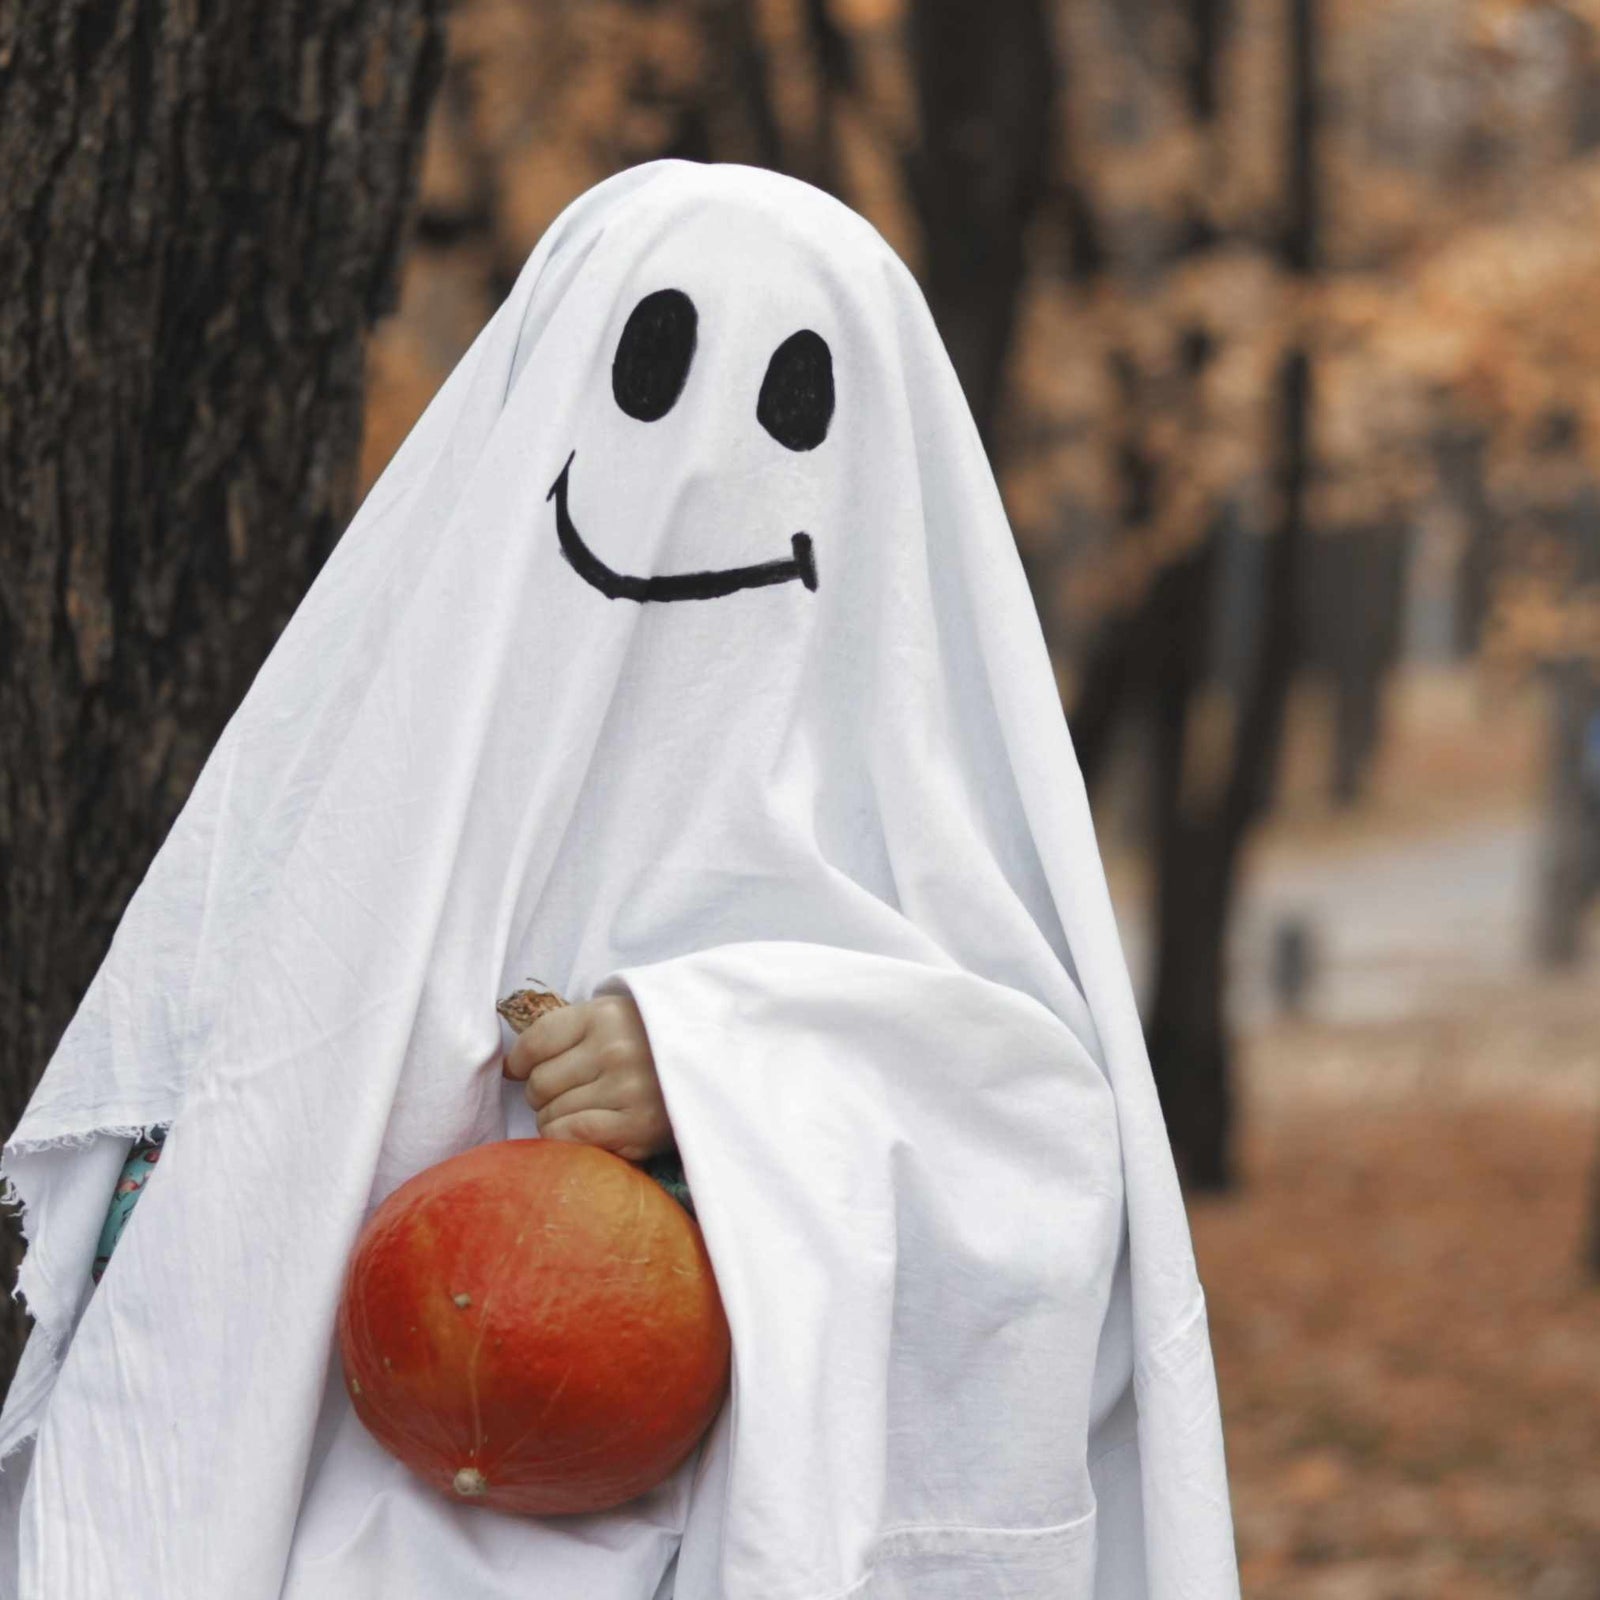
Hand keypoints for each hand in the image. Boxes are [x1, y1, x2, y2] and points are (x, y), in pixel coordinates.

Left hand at [502, 994, 674, 1163]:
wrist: (710, 1068)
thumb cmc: (648, 1044)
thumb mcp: (613, 1018)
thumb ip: (566, 1031)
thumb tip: (508, 1067)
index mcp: (605, 1015)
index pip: (535, 1042)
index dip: (518, 1062)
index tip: (520, 1071)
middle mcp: (614, 1049)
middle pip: (539, 1083)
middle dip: (542, 1094)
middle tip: (564, 1093)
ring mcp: (626, 1089)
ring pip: (550, 1115)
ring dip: (554, 1119)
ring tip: (580, 1111)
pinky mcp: (636, 1126)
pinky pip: (571, 1137)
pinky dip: (564, 1138)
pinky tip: (578, 1131)